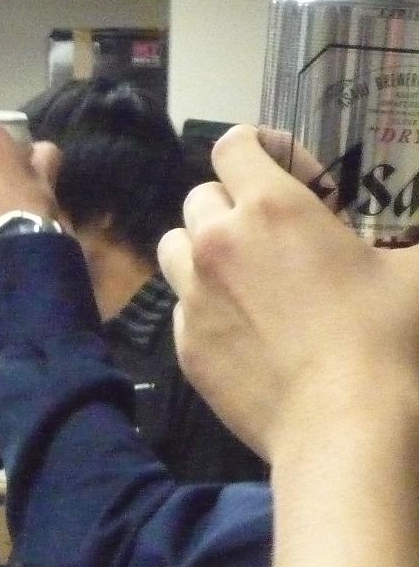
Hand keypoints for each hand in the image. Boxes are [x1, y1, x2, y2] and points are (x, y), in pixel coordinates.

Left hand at [160, 124, 418, 461]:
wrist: (340, 420)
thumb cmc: (385, 334)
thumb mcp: (416, 270)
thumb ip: (410, 238)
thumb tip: (409, 240)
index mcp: (271, 206)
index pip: (233, 146)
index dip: (256, 150)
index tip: (284, 174)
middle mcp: (217, 243)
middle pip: (199, 198)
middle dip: (230, 205)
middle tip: (269, 234)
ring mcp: (192, 296)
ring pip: (173, 248)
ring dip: (200, 249)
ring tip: (240, 274)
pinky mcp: (184, 344)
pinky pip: (180, 308)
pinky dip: (202, 307)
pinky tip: (241, 328)